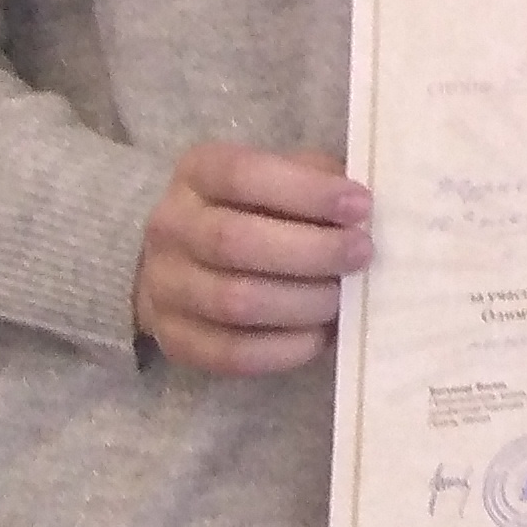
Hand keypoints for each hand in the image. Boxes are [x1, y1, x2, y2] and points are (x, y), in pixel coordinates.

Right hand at [134, 144, 369, 375]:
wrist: (194, 262)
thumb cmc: (260, 211)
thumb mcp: (284, 178)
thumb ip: (317, 182)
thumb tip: (363, 212)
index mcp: (197, 172)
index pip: (242, 175)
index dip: (306, 192)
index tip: (361, 206)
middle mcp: (170, 226)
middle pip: (233, 242)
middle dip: (311, 252)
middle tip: (361, 255)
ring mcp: (163, 287)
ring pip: (234, 301)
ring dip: (302, 303)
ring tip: (342, 298)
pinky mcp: (175, 340)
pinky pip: (231, 354)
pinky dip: (284, 348)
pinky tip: (319, 335)